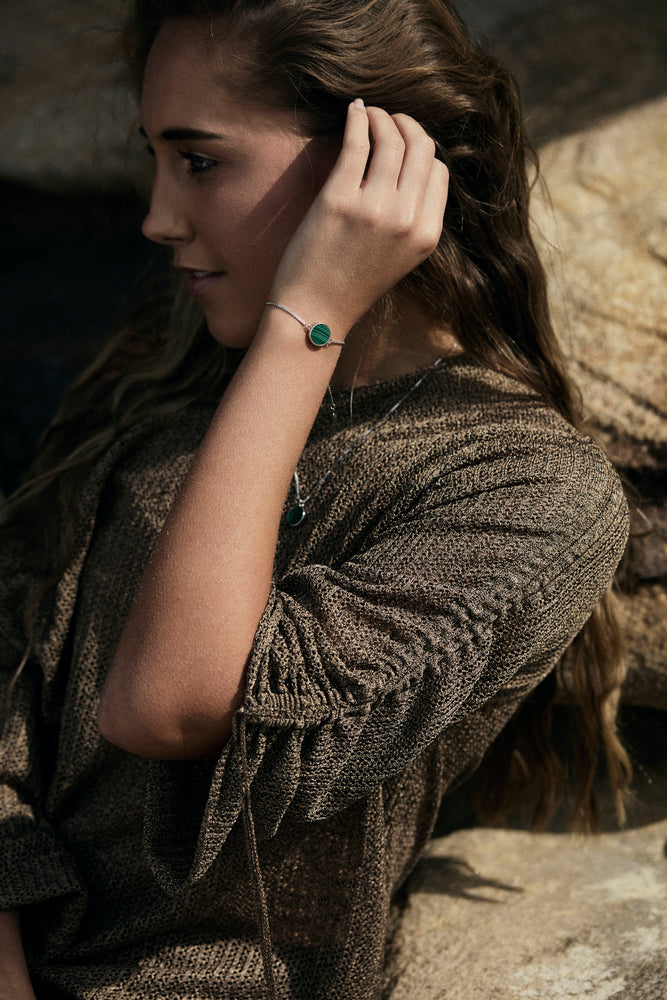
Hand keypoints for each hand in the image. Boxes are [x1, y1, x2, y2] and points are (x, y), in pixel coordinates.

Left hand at [270, 100, 448, 334]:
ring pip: (392, 139)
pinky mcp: (339, 200)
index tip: (404, 142)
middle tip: (388, 118)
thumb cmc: (352, 284)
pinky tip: (353, 111)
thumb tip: (411, 165)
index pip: (438, 172)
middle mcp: (406, 220)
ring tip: (368, 113)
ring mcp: (374, 209)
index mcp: (426, 235)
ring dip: (381, 117)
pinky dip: (357, 119)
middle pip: (421, 148)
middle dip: (406, 124)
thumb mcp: (400, 256)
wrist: (316, 311)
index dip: (422, 150)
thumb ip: (412, 218)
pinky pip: (356, 143)